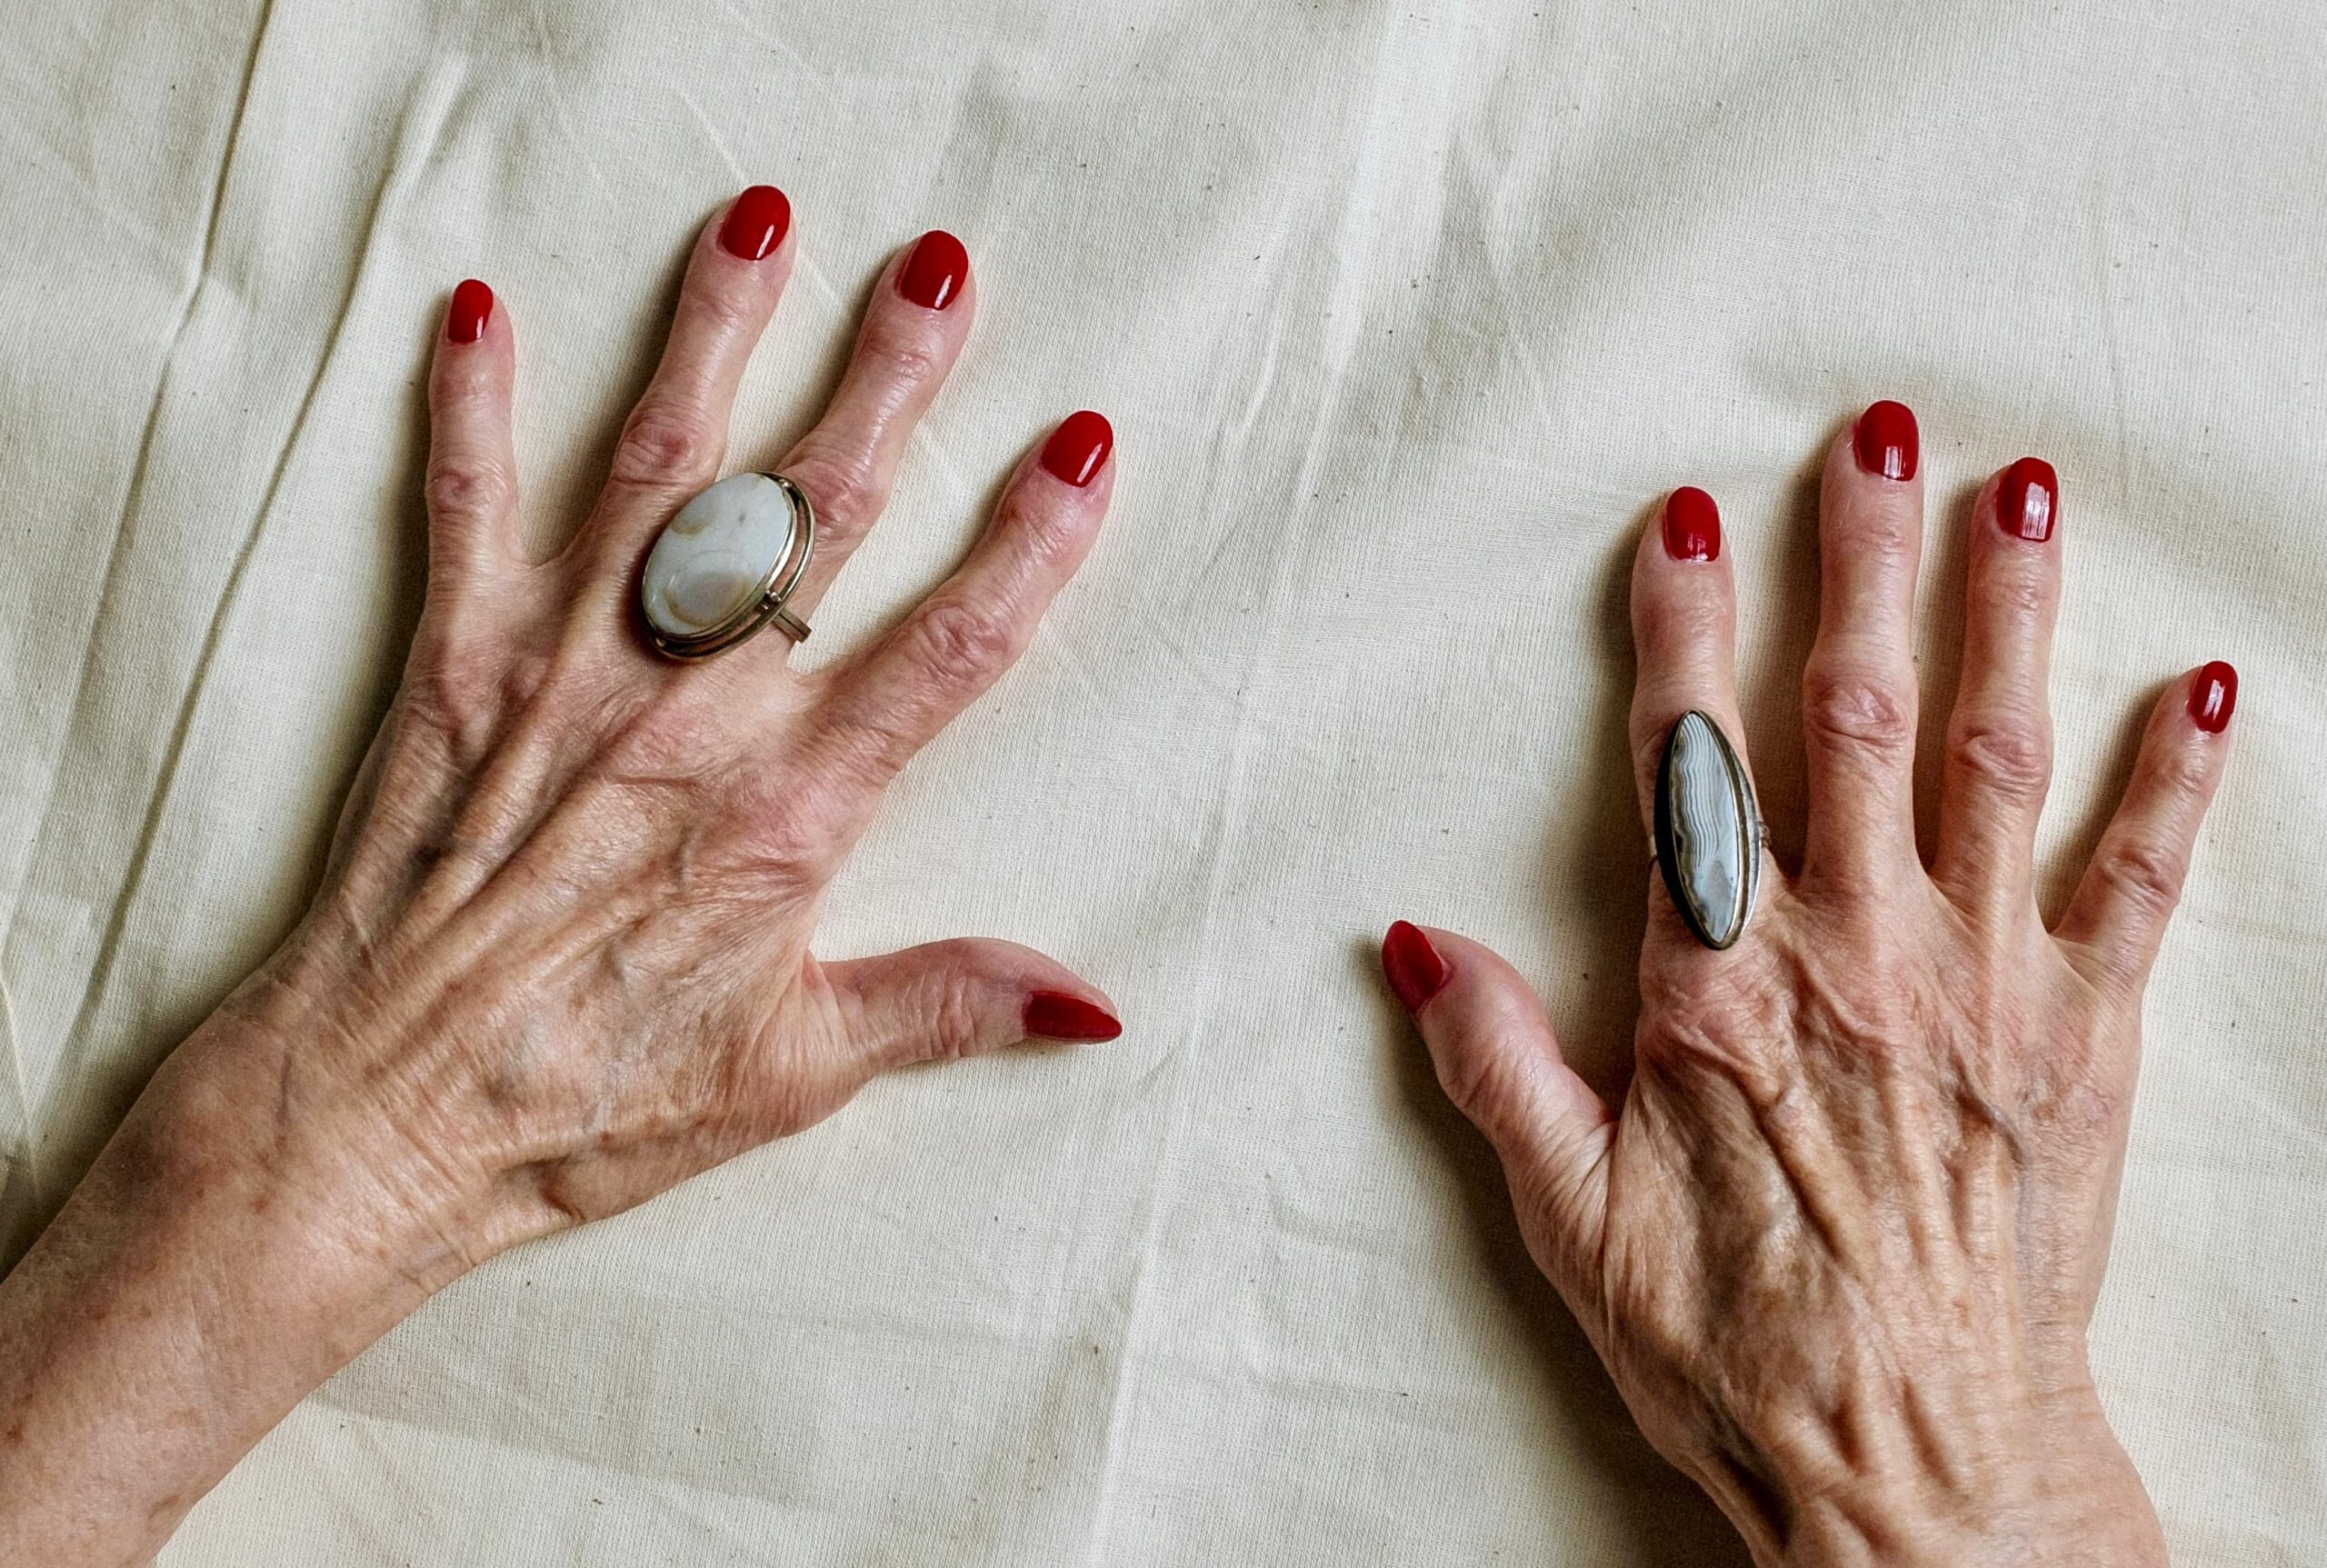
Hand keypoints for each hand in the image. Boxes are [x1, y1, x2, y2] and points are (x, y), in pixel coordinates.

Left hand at [0, 188, 1121, 1563]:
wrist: (372, 1114)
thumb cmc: (582, 1100)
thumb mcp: (790, 1073)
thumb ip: (945, 1007)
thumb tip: (1092, 1004)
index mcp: (790, 810)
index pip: (944, 650)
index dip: (1026, 546)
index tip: (1080, 451)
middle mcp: (687, 713)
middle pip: (814, 518)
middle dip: (886, 381)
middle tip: (943, 273)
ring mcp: (565, 674)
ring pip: (658, 474)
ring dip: (714, 340)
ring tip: (760, 225)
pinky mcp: (454, 669)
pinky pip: (463, 514)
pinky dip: (470, 412)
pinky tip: (484, 315)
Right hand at [1385, 407, 2231, 1566]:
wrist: (1915, 1466)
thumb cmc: (1735, 1346)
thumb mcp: (1568, 1222)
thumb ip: (1494, 1066)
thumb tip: (1411, 943)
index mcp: (1719, 992)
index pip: (1693, 767)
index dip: (1685, 629)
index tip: (1685, 516)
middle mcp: (1857, 959)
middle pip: (1855, 720)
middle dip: (1861, 561)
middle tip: (1875, 432)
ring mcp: (1985, 990)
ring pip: (1996, 762)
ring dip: (2006, 617)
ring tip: (2020, 493)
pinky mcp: (2085, 1041)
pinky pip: (2141, 886)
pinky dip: (2178, 783)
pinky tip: (2207, 685)